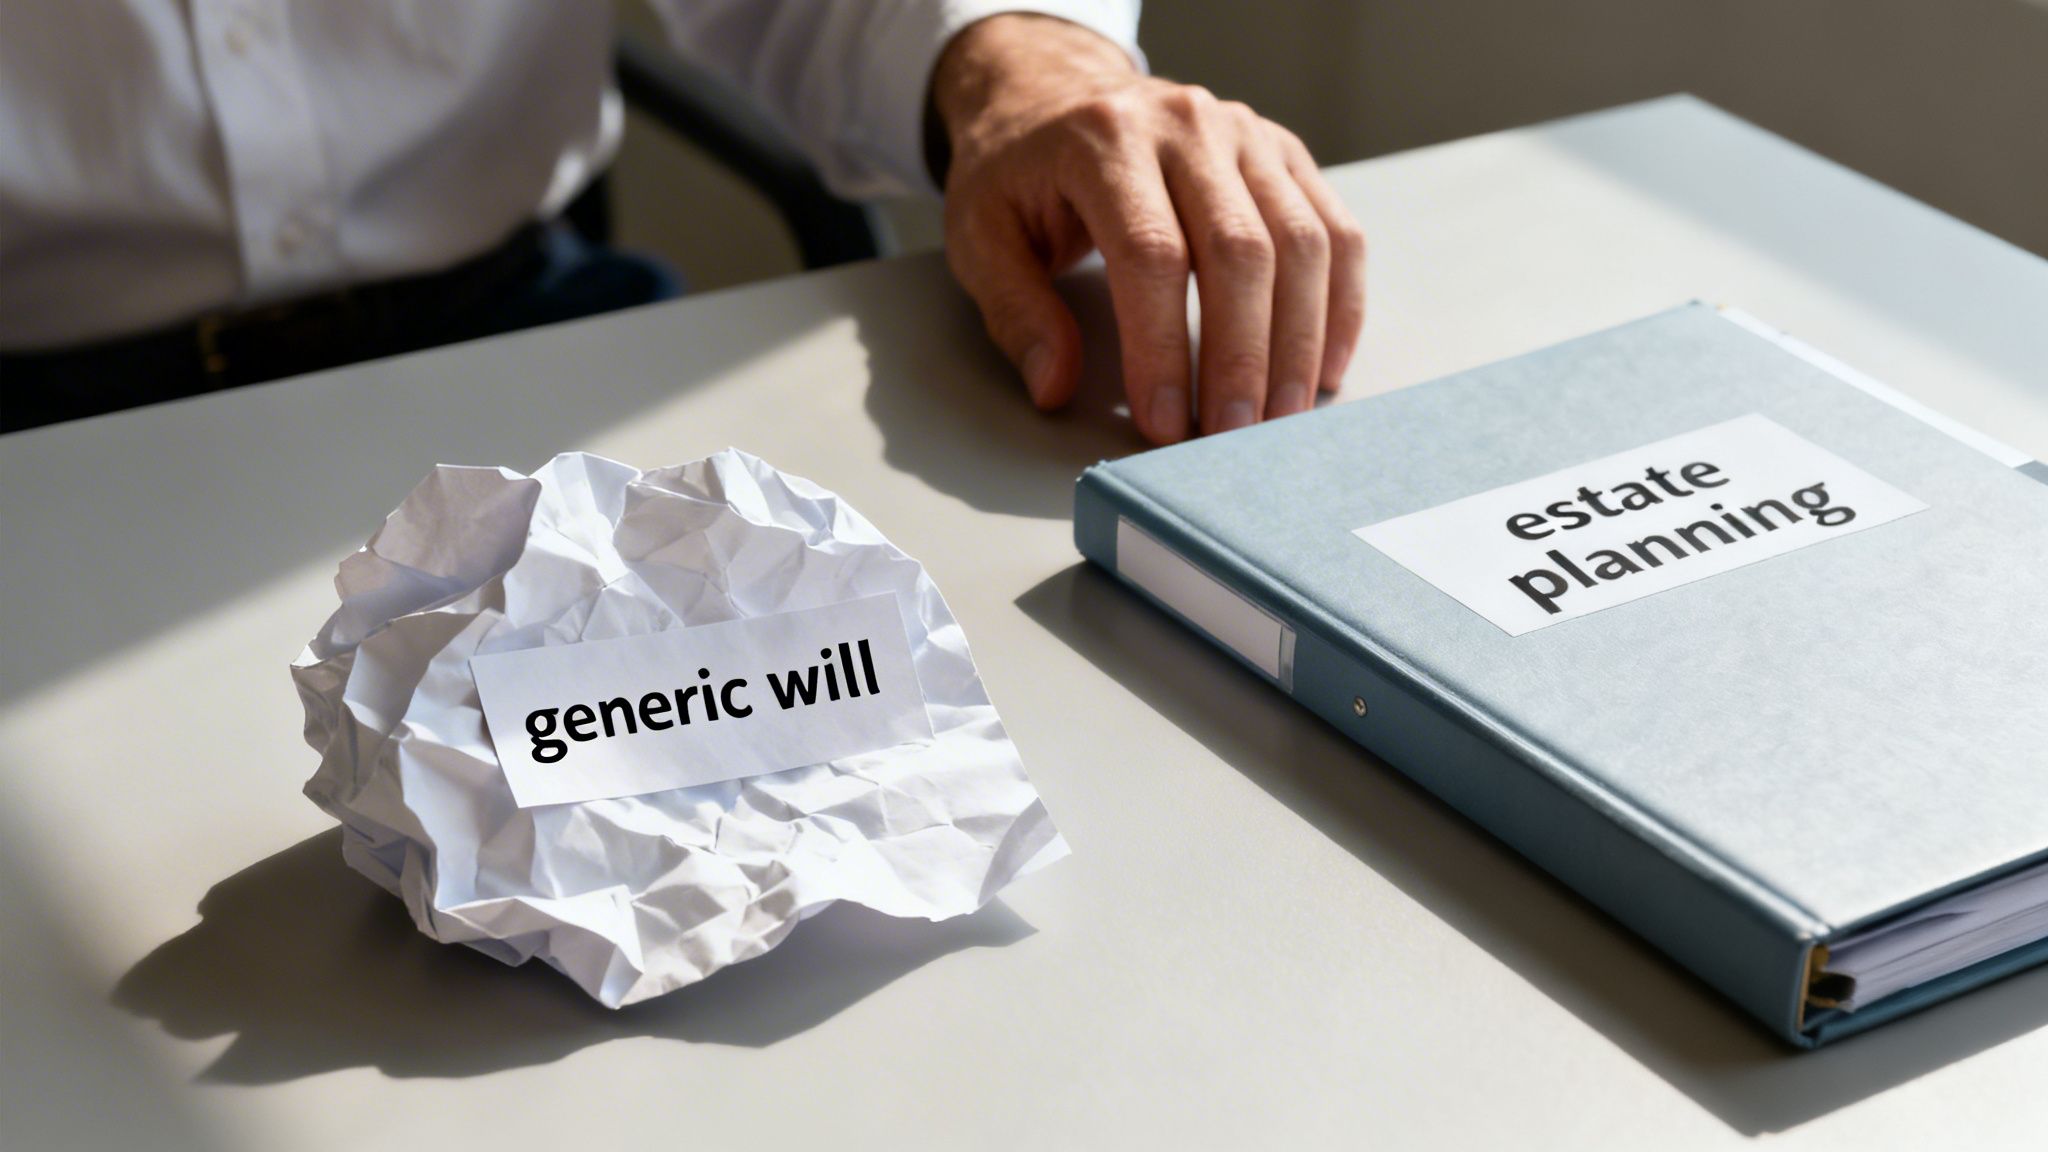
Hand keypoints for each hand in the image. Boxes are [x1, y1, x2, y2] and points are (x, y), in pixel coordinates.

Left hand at [932, 15, 1365, 443]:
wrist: (1053, 92)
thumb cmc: (1019, 171)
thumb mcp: (982, 236)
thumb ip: (1017, 313)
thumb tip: (1056, 386)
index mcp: (1106, 141)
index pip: (1152, 253)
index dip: (1162, 347)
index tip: (1162, 421)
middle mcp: (1187, 125)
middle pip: (1241, 249)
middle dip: (1242, 357)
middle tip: (1231, 435)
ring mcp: (1246, 135)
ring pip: (1301, 242)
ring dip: (1299, 342)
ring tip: (1280, 418)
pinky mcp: (1284, 153)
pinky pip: (1336, 232)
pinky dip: (1339, 306)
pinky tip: (1324, 369)